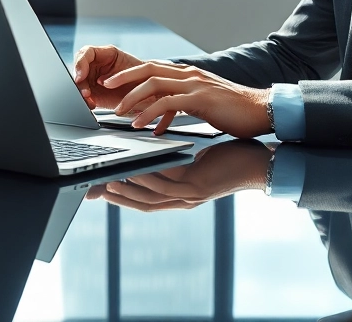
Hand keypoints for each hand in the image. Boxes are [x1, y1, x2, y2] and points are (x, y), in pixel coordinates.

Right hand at [71, 45, 145, 108]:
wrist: (153, 94)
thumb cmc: (147, 78)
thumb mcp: (136, 70)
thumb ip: (121, 73)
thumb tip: (103, 81)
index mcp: (107, 54)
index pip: (87, 52)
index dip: (81, 63)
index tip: (81, 75)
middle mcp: (98, 65)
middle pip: (79, 68)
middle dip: (79, 80)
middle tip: (85, 91)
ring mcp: (95, 80)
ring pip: (79, 83)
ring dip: (80, 91)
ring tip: (88, 99)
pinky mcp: (95, 94)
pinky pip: (84, 97)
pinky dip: (85, 101)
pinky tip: (91, 104)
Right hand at [86, 140, 271, 211]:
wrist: (259, 161)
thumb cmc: (229, 157)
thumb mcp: (194, 159)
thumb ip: (172, 160)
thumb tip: (150, 149)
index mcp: (180, 193)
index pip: (144, 198)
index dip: (121, 196)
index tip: (98, 189)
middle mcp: (182, 199)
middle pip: (142, 204)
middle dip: (117, 198)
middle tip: (92, 191)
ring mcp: (190, 196)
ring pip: (151, 198)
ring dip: (127, 192)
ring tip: (106, 183)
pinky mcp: (198, 187)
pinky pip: (167, 186)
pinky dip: (147, 180)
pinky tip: (133, 173)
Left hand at [106, 61, 272, 137]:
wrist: (261, 110)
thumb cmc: (234, 111)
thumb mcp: (202, 102)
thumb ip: (182, 102)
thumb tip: (162, 114)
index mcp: (188, 74)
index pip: (153, 67)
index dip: (130, 72)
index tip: (112, 81)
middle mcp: (189, 74)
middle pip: (148, 69)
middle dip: (123, 78)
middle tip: (105, 87)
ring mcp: (195, 84)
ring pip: (154, 84)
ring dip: (132, 98)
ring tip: (118, 113)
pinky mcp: (201, 99)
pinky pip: (168, 103)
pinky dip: (150, 113)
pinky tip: (139, 124)